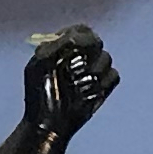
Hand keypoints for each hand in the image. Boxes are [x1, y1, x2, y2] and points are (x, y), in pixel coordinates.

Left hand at [22, 26, 117, 140]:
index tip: (73, 46)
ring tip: (75, 88)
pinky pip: (114, 76)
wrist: (48, 123)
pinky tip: (87, 95)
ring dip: (91, 73)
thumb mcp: (39, 64)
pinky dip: (102, 84)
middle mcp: (82, 55)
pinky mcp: (104, 86)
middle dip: (85, 55)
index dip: (80, 36)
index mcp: (65, 46)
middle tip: (71, 71)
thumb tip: (73, 36)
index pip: (82, 30)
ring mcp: (94, 71)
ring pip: (107, 59)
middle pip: (97, 41)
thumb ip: (55, 46)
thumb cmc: (38, 95)